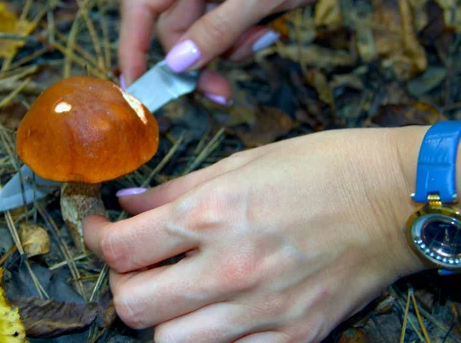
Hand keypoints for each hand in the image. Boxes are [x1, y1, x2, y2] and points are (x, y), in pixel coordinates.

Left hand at [83, 126, 428, 341]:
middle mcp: (231, 268)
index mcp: (213, 214)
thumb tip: (126, 203)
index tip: (97, 230)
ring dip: (160, 318)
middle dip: (120, 284)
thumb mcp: (241, 161)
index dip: (94, 238)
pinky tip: (215, 311)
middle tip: (133, 264)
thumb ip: (175, 189)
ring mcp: (262, 312)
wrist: (392, 198)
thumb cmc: (320, 167)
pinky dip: (208, 338)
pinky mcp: (292, 338)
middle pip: (132, 307)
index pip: (120, 248)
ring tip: (173, 291)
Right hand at [118, 0, 387, 103]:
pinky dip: (246, 41)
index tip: (135, 87)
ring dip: (228, 51)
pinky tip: (272, 30)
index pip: (143, 4)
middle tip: (220, 94)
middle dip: (196, 64)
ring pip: (204, 35)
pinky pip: (229, 31)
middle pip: (176, 28)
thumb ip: (220, 28)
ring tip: (266, 39)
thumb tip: (180, 65)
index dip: (132, 45)